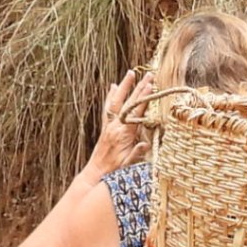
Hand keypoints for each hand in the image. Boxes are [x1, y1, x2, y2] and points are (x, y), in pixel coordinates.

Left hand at [81, 68, 152, 182]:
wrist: (95, 173)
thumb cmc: (113, 171)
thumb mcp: (128, 165)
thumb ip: (136, 154)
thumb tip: (146, 145)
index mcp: (123, 134)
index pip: (136, 112)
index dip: (144, 98)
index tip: (150, 85)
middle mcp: (115, 126)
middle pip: (128, 102)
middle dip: (138, 87)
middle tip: (148, 74)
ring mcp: (109, 125)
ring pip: (116, 101)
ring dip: (123, 87)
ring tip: (130, 73)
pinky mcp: (106, 126)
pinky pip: (108, 108)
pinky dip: (111, 96)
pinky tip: (113, 86)